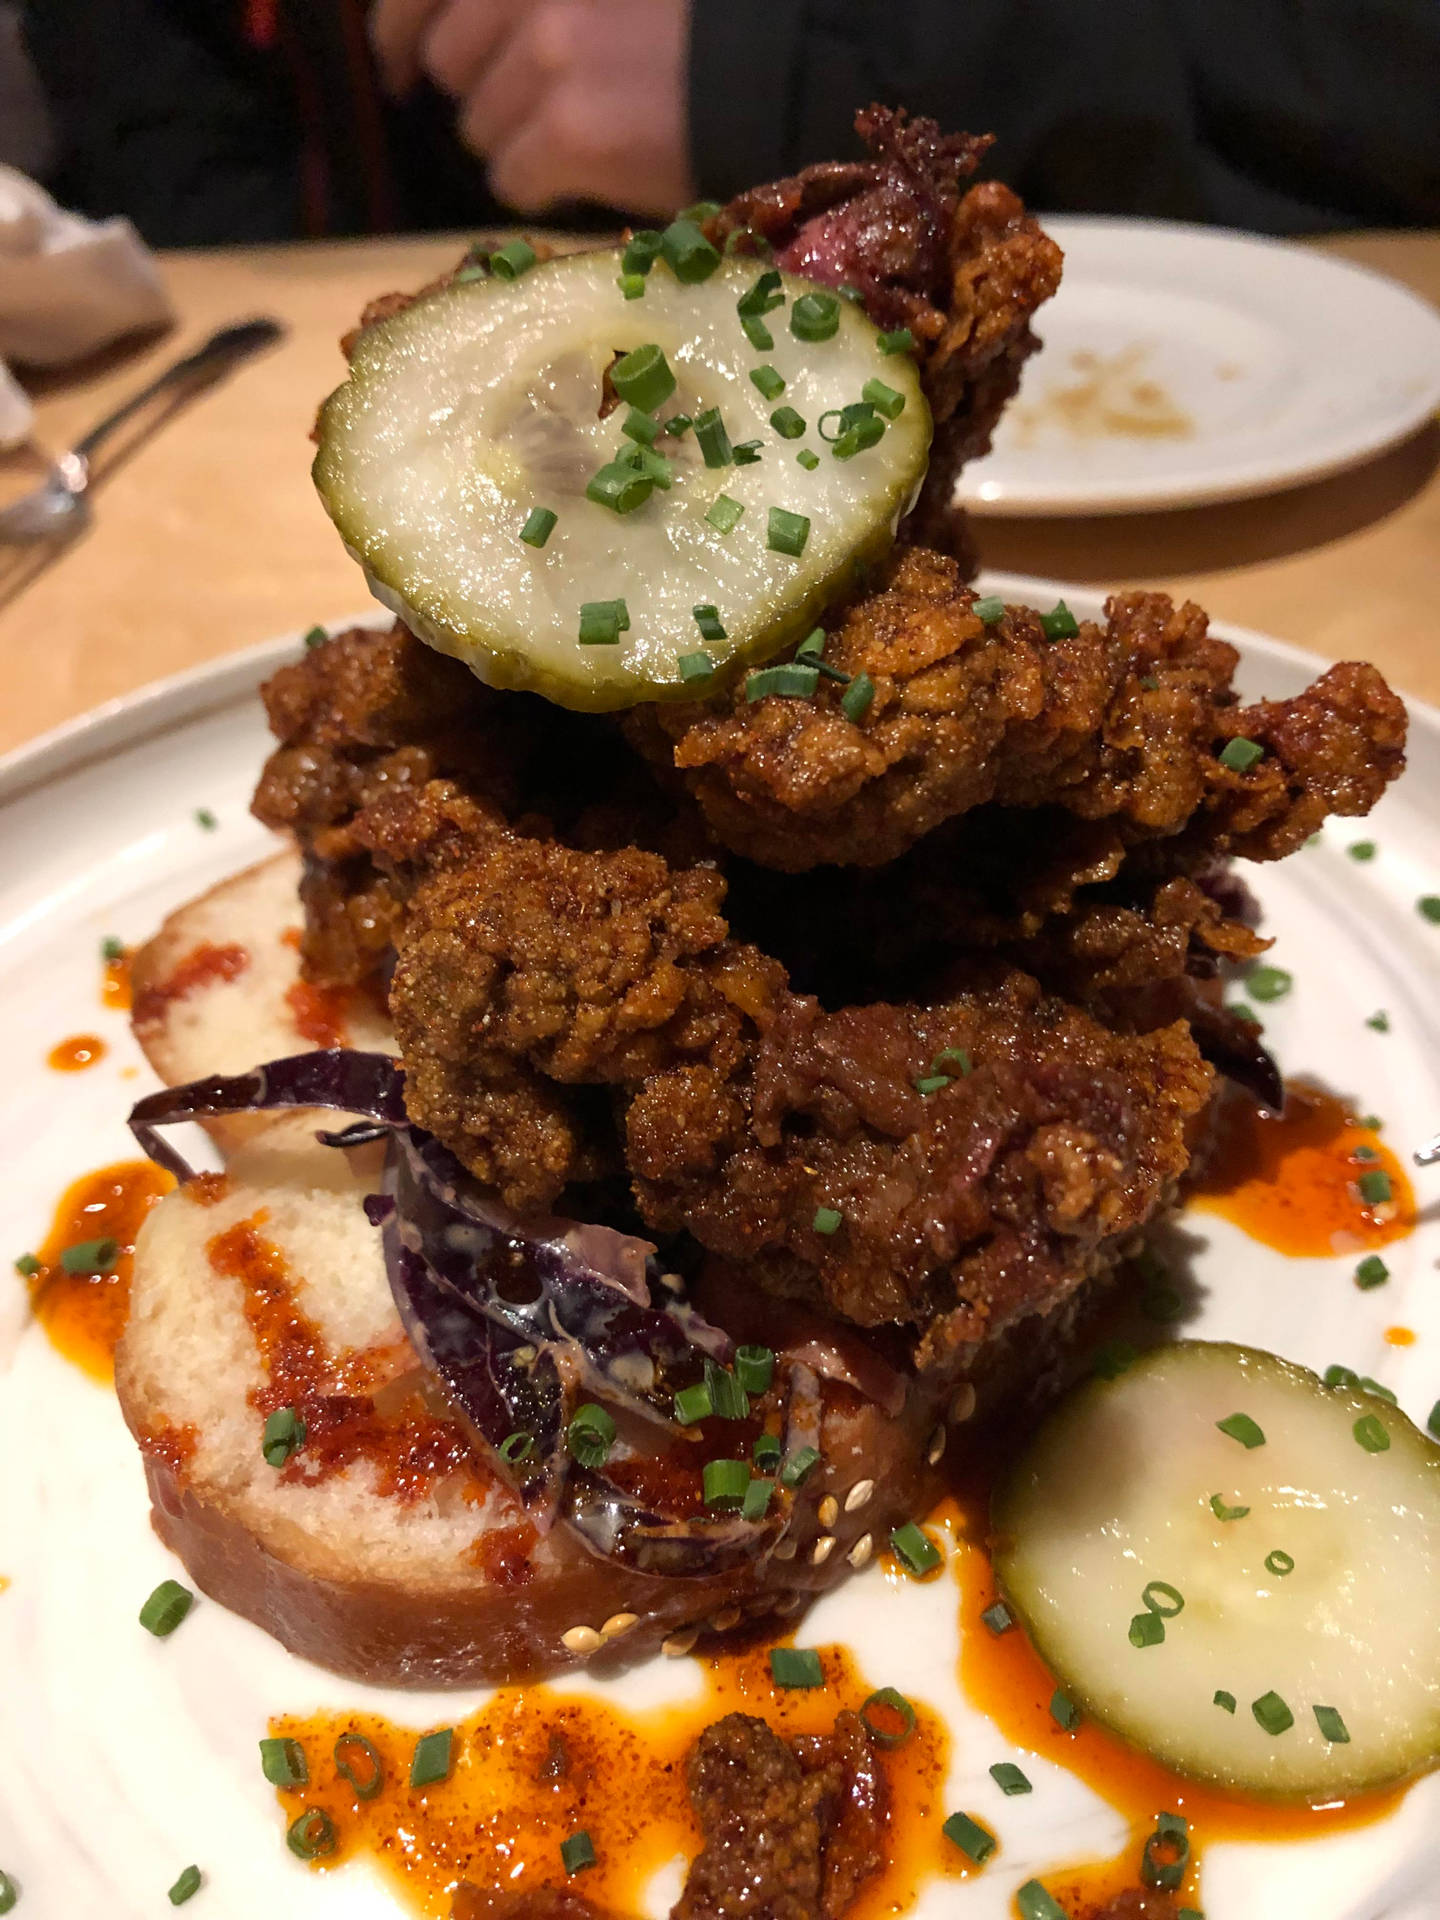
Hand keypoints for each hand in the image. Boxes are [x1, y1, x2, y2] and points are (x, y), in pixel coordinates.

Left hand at [369, 0, 694, 217]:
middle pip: (449, 63)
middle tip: (518, 118)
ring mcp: (547, 60)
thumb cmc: (694, 25)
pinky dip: (539, 187)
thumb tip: (445, 35)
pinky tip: (581, 175)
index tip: (394, 63)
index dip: (395, 29)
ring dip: (517, 142)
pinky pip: (512, 178)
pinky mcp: (568, 134)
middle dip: (479, 93)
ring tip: (575, 142)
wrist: (772, 71)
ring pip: (480, 129)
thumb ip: (530, 6)